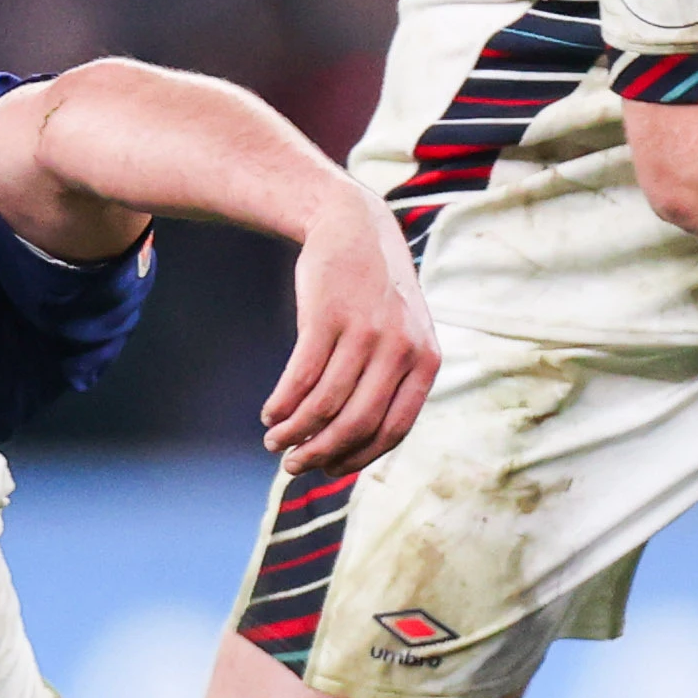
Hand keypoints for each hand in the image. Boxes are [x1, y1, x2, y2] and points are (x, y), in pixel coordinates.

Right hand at [261, 203, 438, 479]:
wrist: (353, 226)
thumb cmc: (374, 294)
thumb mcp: (403, 334)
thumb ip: (392, 383)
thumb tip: (354, 447)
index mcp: (426, 361)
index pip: (393, 430)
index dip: (357, 458)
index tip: (329, 470)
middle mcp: (401, 349)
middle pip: (356, 424)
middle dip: (320, 454)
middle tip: (293, 466)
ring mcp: (364, 332)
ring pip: (325, 405)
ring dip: (293, 432)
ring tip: (274, 441)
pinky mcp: (327, 317)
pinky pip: (301, 377)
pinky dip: (283, 404)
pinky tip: (271, 413)